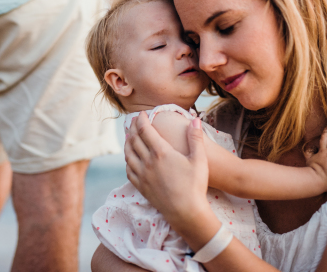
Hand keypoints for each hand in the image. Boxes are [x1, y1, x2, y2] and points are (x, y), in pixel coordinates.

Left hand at [125, 112, 211, 229]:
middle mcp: (148, 162)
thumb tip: (195, 119)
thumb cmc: (195, 185)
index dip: (141, 120)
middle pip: (134, 140)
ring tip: (128, 136)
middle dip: (132, 128)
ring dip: (127, 142)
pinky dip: (127, 160)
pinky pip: (128, 169)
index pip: (145, 130)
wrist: (186, 212)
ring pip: (128, 154)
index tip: (142, 113)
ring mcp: (142, 175)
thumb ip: (195, 138)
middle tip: (133, 121)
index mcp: (161, 152)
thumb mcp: (200, 159)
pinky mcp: (141, 187)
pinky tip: (130, 158)